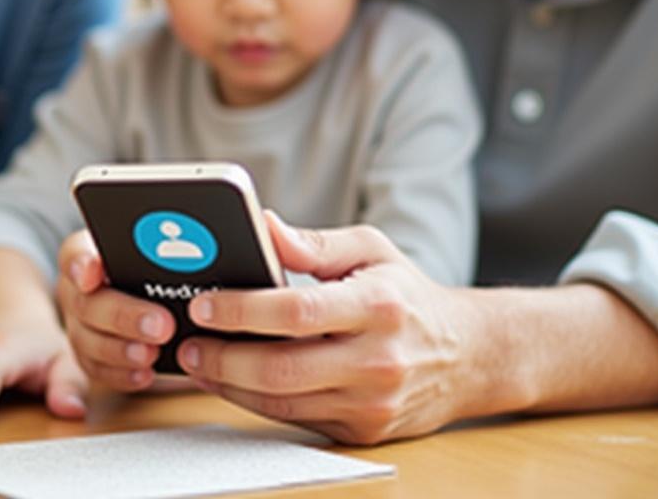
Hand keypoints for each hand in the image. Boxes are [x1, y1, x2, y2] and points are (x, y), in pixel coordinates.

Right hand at [55, 229, 176, 391]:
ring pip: (87, 340)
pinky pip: (96, 369)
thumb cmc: (152, 266)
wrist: (146, 296)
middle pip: (87, 303)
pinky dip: (120, 374)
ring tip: (152, 354)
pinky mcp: (89, 355)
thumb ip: (162, 252)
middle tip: (162, 325)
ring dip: (120, 350)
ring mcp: (79, 325)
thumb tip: (196, 254)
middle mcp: (77, 291)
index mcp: (87, 256)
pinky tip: (145, 374)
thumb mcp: (155, 251)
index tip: (94, 270)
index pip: (75, 253)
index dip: (82, 263)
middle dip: (123, 315)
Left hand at [175, 212, 479, 444]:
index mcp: (378, 306)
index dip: (242, 310)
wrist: (469, 355)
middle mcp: (377, 360)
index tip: (204, 304)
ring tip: (197, 361)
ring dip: (229, 384)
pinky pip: (295, 421)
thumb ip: (314, 243)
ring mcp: (372, 403)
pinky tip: (231, 381)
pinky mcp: (363, 431)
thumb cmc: (408, 295)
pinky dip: (255, 402)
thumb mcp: (371, 250)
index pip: (297, 312)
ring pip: (282, 403)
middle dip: (223, 358)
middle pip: (282, 369)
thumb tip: (263, 226)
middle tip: (187, 342)